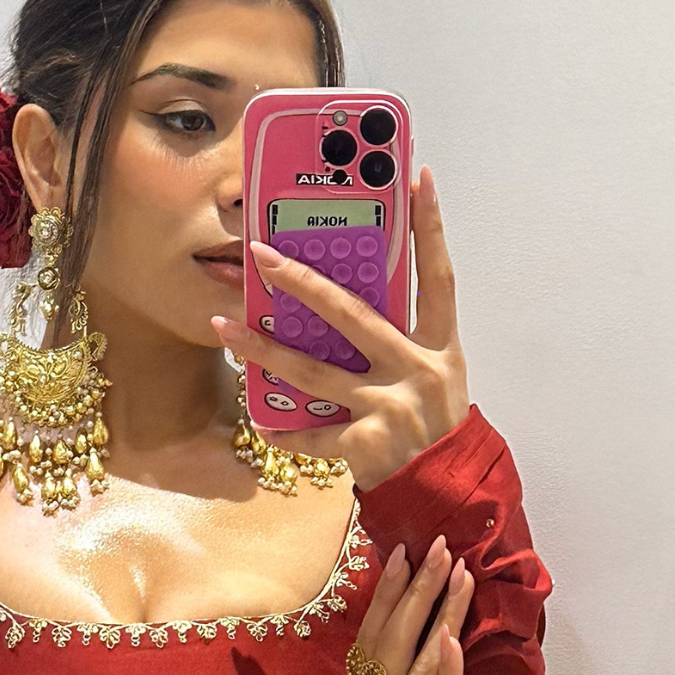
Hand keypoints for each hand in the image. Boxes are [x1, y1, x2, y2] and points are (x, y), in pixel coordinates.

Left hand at [211, 165, 468, 492]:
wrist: (450, 497)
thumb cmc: (437, 432)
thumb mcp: (438, 378)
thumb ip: (403, 343)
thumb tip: (348, 307)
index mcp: (440, 348)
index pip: (438, 275)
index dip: (431, 226)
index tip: (418, 177)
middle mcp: (415, 370)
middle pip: (351, 314)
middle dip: (302, 282)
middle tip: (262, 256)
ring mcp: (388, 407)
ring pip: (312, 371)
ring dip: (263, 350)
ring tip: (224, 328)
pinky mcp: (365, 443)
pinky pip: (313, 433)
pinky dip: (287, 432)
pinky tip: (263, 424)